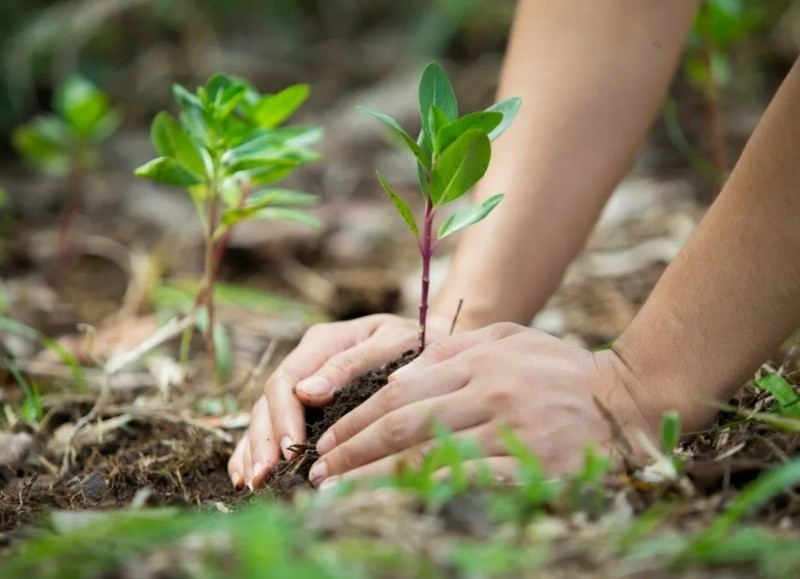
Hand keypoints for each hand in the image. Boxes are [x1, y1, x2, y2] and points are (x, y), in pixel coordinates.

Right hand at [227, 313, 448, 488]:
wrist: (434, 346)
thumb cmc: (418, 345)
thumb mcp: (392, 344)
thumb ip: (351, 364)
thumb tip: (306, 393)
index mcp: (323, 342)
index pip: (287, 380)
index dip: (283, 416)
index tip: (289, 449)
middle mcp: (307, 361)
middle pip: (269, 401)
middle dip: (264, 440)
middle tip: (264, 477)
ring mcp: (304, 382)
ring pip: (264, 415)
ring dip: (255, 449)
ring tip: (253, 483)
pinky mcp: (307, 403)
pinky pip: (272, 425)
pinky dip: (255, 449)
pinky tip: (246, 476)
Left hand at [305, 323, 657, 486]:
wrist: (629, 397)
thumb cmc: (561, 368)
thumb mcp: (508, 339)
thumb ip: (452, 352)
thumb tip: (396, 376)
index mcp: (478, 358)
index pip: (399, 392)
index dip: (356, 420)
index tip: (326, 442)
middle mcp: (490, 390)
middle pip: (403, 425)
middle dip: (352, 452)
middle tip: (318, 474)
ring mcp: (512, 428)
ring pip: (428, 457)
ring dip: (375, 480)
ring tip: (339, 496)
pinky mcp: (534, 465)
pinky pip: (469, 484)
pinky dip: (426, 497)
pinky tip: (398, 509)